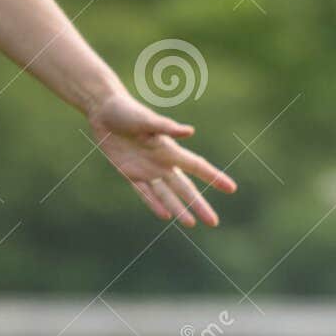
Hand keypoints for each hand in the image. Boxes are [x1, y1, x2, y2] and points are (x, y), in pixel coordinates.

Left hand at [86, 91, 236, 226]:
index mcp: (169, 149)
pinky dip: (154, 204)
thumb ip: (166, 128)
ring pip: (167, 195)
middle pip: (185, 188)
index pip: (197, 167)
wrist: (105, 111)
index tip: (231, 189)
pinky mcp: (130, 173)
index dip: (214, 178)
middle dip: (199, 205)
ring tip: (192, 224)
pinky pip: (145, 193)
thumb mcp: (145, 119)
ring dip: (179, 210)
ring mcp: (146, 169)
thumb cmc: (126, 111)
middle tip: (214, 222)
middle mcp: (162, 162)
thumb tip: (189, 132)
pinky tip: (165, 216)